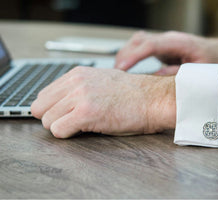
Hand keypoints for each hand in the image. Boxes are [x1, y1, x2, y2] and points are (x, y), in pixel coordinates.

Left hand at [31, 67, 175, 137]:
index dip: (53, 109)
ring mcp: (80, 97)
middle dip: (53, 118)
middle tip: (71, 122)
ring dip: (61, 127)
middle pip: (41, 107)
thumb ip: (79, 88)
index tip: (63, 115)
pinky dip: (67, 134)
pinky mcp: (86, 113)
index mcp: (78, 74)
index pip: (44, 94)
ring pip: (47, 120)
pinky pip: (58, 130)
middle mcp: (76, 83)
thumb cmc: (133, 94)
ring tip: (81, 126)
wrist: (153, 99)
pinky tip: (84, 130)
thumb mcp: (102, 81)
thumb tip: (62, 101)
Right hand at [115, 31, 217, 74]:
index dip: (135, 56)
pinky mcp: (161, 46)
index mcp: (180, 43)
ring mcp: (164, 41)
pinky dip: (131, 55)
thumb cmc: (212, 61)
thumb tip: (155, 78)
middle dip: (124, 55)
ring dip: (126, 54)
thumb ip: (177, 74)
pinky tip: (126, 67)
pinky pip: (141, 47)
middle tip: (114, 73)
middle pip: (140, 40)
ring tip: (118, 72)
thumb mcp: (198, 72)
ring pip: (138, 41)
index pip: (151, 45)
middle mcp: (169, 39)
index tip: (122, 68)